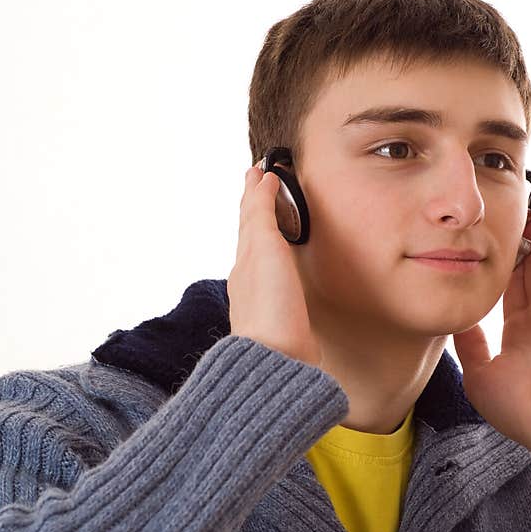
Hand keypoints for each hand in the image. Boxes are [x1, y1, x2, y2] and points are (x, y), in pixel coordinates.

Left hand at [227, 162, 320, 366]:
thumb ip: (262, 214)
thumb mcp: (264, 250)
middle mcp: (249, 277)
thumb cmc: (272, 309)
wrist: (276, 362)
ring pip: (262, 255)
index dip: (255, 190)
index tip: (260, 168)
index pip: (249, 214)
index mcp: (245, 258)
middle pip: (252, 233)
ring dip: (267, 232)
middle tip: (263, 184)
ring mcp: (264, 298)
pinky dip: (279, 259)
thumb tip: (262, 180)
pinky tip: (284, 267)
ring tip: (274, 218)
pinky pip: (277, 277)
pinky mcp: (281, 317)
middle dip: (258, 207)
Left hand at [452, 204, 530, 467]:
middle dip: (522, 244)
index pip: (510, 290)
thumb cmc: (519, 408)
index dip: (502, 267)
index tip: (491, 245)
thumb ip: (469, 345)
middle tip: (513, 215)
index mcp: (520, 332)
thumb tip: (454, 323)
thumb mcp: (480, 373)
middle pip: (529, 270)